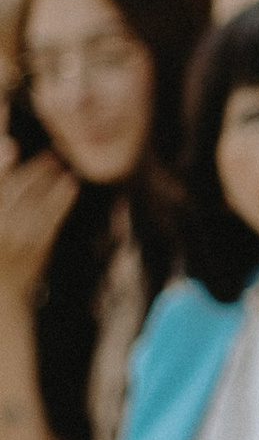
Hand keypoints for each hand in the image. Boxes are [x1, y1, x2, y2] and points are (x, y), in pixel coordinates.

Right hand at [0, 143, 76, 303]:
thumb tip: (8, 149)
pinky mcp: (35, 250)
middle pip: (14, 187)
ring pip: (35, 200)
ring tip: (60, 162)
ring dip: (49, 178)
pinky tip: (70, 185)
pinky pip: (52, 219)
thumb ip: (0, 189)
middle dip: (33, 167)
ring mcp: (15, 239)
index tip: (12, 143)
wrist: (1, 296)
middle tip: (49, 151)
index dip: (2, 162)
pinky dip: (62, 199)